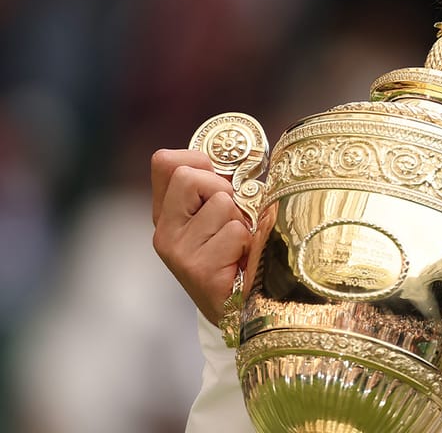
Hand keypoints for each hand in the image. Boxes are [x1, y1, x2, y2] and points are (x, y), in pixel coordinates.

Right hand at [151, 149, 250, 324]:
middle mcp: (165, 231)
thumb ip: (219, 190)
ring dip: (240, 220)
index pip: (164, 162)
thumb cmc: (235, 257)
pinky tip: (241, 261)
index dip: (198, 160)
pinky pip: (234, 231)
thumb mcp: (221, 218)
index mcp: (167, 214)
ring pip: (220, 203)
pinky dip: (247, 242)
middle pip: (189, 176)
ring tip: (239, 244)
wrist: (237, 311)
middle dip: (222, 189)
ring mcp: (178, 250)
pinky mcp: (197, 268)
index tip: (218, 179)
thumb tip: (243, 160)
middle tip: (234, 216)